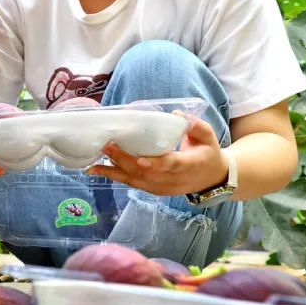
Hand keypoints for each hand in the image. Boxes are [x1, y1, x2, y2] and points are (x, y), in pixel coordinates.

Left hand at [86, 113, 227, 195]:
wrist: (212, 178)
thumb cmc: (208, 152)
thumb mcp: (209, 136)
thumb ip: (195, 126)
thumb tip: (176, 114)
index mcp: (191, 165)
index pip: (172, 165)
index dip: (156, 164)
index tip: (141, 159)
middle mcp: (175, 179)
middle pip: (147, 173)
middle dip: (125, 162)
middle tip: (106, 147)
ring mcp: (163, 188)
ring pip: (137, 182)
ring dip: (115, 172)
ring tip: (94, 164)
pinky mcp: (154, 190)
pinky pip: (133, 184)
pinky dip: (115, 177)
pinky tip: (97, 171)